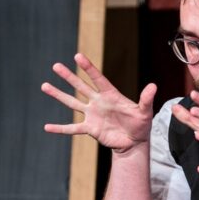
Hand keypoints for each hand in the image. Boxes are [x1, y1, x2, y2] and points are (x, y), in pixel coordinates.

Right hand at [42, 53, 156, 154]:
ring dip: (59, 95)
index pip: (97, 78)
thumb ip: (146, 100)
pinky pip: (72, 128)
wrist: (134, 143)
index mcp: (110, 95)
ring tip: (45, 85)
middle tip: (55, 66)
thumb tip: (153, 86)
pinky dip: (60, 128)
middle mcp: (98, 102)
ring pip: (72, 103)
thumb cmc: (141, 125)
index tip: (77, 56)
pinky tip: (47, 127)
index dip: (88, 67)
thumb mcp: (145, 112)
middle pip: (80, 86)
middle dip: (68, 76)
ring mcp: (92, 115)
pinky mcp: (90, 129)